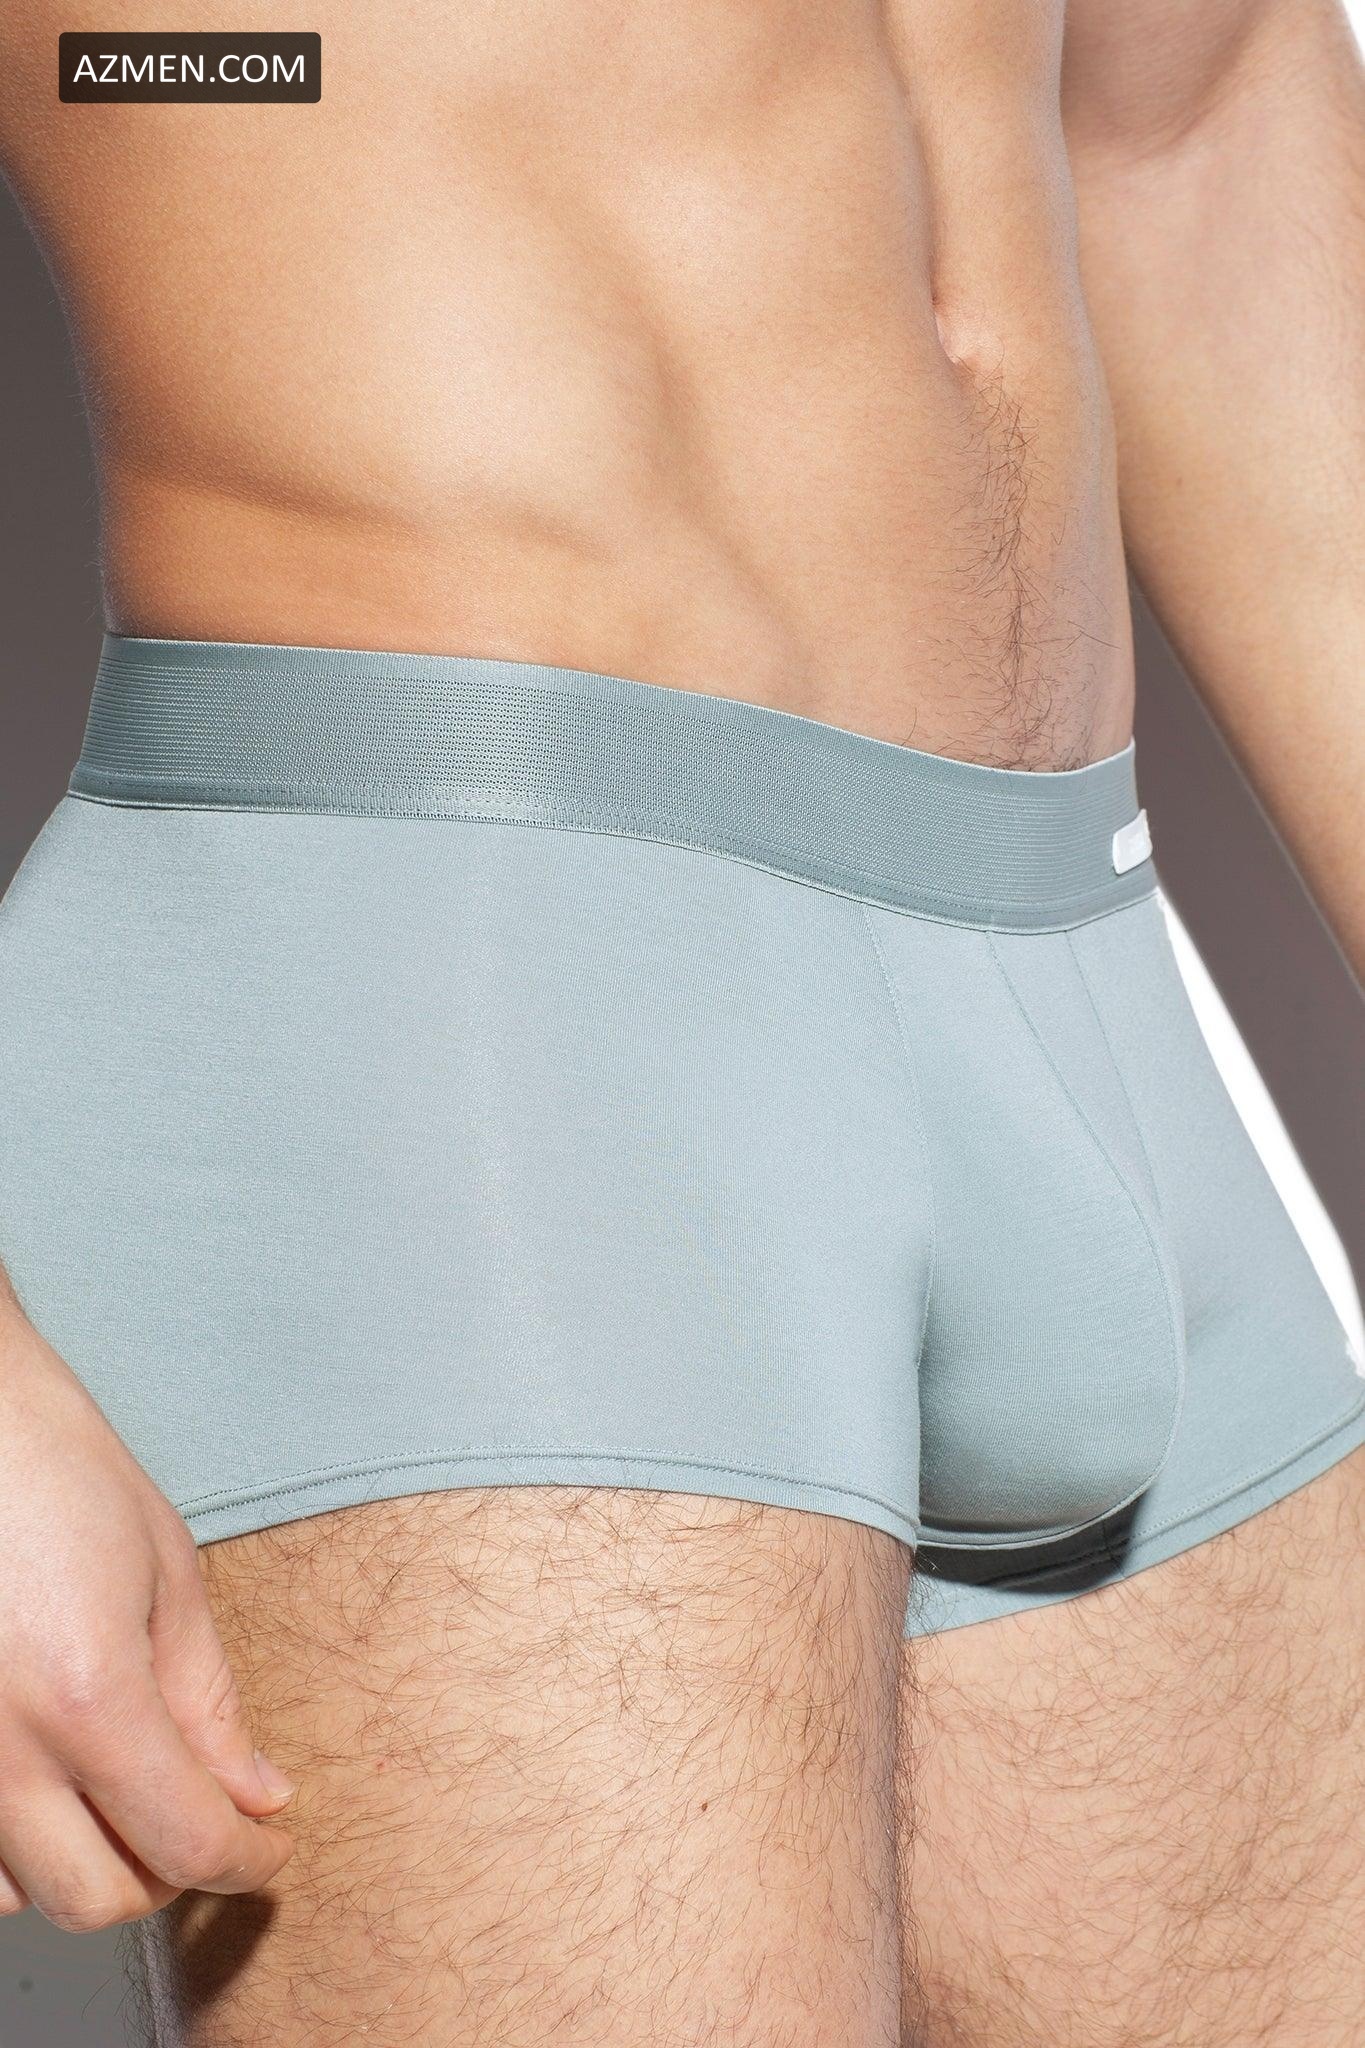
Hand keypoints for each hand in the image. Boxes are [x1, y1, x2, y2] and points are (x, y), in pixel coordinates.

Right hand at [0, 1292, 295, 1930]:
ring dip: (78, 1864)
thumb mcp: (165, 1572)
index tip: (265, 1849)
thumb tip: (256, 1792)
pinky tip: (46, 1783)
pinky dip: (9, 1848)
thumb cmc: (54, 1467)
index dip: (244, 1860)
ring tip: (115, 1793)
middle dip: (167, 1874)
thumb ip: (209, 1701)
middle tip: (201, 1819)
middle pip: (95, 1897)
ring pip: (14, 1895)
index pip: (184, 1842)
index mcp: (87, 1698)